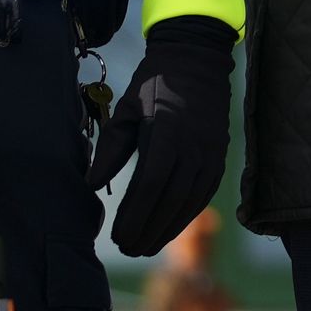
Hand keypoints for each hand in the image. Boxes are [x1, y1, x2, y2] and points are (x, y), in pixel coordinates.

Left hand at [91, 18, 235, 254]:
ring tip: (146, 247)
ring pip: (189, 203)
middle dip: (148, 229)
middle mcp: (192, 147)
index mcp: (166, 133)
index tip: (117, 236)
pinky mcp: (219, 158)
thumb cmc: (154, 84)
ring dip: (167, 229)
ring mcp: (210, 155)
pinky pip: (203, 195)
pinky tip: (169, 228)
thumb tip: (92, 186)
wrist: (197, 60)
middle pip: (169, 201)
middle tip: (129, 250)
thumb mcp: (125, 109)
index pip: (149, 185)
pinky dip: (186, 216)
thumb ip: (110, 149)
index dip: (134, 215)